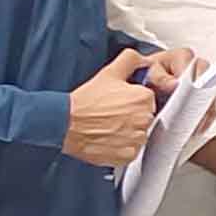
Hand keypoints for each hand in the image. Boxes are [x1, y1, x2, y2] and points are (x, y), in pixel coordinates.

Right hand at [64, 51, 161, 166]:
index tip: (120, 102)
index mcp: (143, 98)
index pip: (148, 99)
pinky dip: (122, 147)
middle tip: (112, 113)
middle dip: (132, 116)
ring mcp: (136, 139)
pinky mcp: (127, 155)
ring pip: (139, 135)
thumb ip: (131, 60)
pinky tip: (108, 138)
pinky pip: (131, 151)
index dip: (133, 100)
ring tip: (109, 126)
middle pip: (146, 118)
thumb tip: (144, 61)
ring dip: (128, 132)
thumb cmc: (86, 101)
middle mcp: (144, 119)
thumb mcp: (109, 72)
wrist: (66, 123)